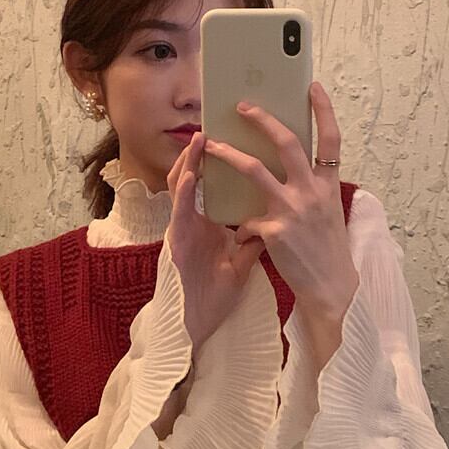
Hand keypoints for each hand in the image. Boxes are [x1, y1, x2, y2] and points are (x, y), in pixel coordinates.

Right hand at [167, 130, 266, 352]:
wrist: (196, 324)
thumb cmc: (213, 295)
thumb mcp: (240, 262)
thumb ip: (254, 238)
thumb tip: (272, 218)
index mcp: (206, 223)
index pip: (211, 184)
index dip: (217, 161)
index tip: (231, 138)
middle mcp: (193, 220)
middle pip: (195, 176)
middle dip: (202, 150)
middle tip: (214, 124)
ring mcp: (182, 228)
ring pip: (182, 186)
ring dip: (189, 160)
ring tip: (200, 137)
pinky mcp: (176, 242)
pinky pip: (180, 211)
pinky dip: (184, 190)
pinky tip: (191, 173)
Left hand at [203, 81, 359, 321]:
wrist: (330, 288)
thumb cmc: (326, 249)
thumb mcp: (327, 212)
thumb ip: (312, 188)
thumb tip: (293, 167)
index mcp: (327, 185)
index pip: (331, 139)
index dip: (323, 110)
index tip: (313, 87)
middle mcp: (312, 191)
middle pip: (286, 143)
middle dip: (263, 120)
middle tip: (243, 106)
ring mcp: (293, 209)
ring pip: (254, 170)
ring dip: (229, 154)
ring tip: (212, 144)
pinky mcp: (274, 230)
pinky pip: (246, 219)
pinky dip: (241, 226)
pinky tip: (242, 236)